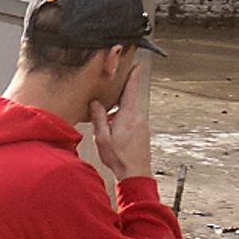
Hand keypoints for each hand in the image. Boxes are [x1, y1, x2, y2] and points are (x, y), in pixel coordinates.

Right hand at [89, 50, 153, 181]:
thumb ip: (98, 117)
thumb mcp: (102, 137)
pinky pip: (131, 121)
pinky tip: (115, 137)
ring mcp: (142, 124)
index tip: (136, 65)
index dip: (133, 76)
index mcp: (128, 115)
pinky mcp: (143, 131)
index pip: (131, 89)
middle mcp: (138, 117)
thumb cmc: (119, 157)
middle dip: (116, 102)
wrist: (135, 172)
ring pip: (127, 112)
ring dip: (117, 116)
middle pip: (127, 101)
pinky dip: (122, 123)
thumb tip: (95, 103)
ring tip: (108, 130)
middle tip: (106, 108)